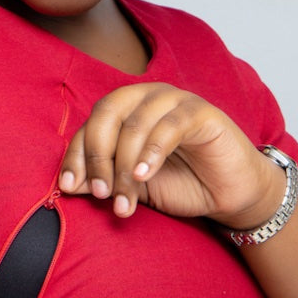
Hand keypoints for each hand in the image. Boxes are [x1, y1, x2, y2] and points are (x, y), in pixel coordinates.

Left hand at [58, 83, 285, 227]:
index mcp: (125, 110)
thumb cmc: (181, 184)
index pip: (89, 126)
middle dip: (97, 156)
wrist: (229, 195)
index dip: (76, 156)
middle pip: (107, 114)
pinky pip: (170, 126)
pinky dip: (152, 152)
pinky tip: (145, 175)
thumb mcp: (132, 186)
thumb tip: (69, 186)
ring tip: (124, 199)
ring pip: (135, 123)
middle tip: (101, 192)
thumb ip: (104, 180)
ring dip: (125, 165)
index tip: (69, 188)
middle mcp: (146, 97)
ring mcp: (174, 100)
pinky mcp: (201, 112)